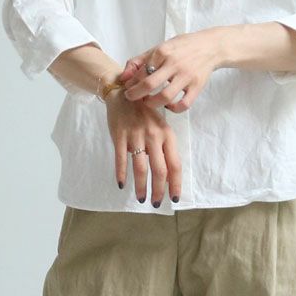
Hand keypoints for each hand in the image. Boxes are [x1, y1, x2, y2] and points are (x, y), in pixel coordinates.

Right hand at [105, 86, 182, 205]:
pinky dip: (121, 173)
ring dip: (141, 187)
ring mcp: (136, 135)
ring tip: (141, 199)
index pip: (175, 164)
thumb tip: (167, 176)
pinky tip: (121, 185)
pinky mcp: (119, 135)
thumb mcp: (160, 127)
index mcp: (167, 135)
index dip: (175, 184)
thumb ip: (164, 148)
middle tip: (156, 203)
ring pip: (141, 168)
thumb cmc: (144, 113)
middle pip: (159, 170)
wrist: (124, 92)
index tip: (174, 198)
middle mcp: (154, 136)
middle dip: (158, 190)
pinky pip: (121, 159)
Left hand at [120, 28, 223, 111]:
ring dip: (152, 103)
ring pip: (165, 97)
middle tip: (131, 98)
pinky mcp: (197, 87)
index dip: (131, 82)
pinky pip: (183, 104)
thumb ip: (139, 61)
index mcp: (163, 51)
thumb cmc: (181, 48)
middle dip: (135, 94)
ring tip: (148, 102)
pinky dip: (174, 109)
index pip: (141, 71)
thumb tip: (123, 77)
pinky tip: (169, 106)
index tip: (128, 88)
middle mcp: (174, 63)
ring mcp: (187, 76)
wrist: (210, 46)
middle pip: (149, 84)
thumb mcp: (160, 47)